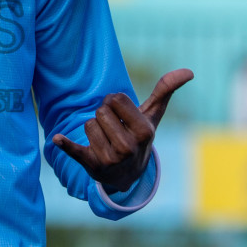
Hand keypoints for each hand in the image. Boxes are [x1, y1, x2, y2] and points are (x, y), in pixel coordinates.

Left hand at [52, 68, 193, 192]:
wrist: (127, 175)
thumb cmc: (138, 137)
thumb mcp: (152, 116)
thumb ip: (165, 91)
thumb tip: (189, 71)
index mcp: (144, 131)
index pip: (114, 99)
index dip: (113, 104)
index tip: (120, 116)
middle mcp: (129, 147)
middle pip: (100, 111)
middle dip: (102, 116)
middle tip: (111, 130)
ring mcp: (111, 159)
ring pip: (87, 124)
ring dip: (92, 130)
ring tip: (104, 142)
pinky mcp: (92, 166)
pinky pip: (75, 151)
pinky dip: (66, 145)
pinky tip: (57, 139)